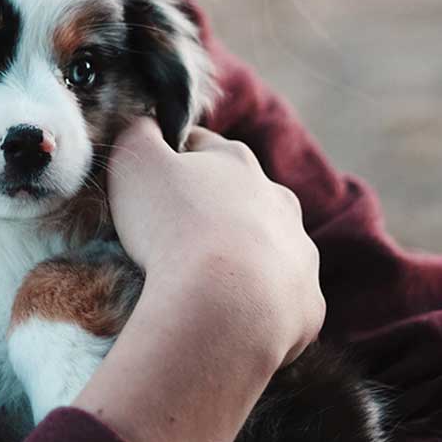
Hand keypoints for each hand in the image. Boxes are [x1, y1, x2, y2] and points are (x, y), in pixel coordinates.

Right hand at [104, 119, 324, 368]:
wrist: (223, 309)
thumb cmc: (173, 228)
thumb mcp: (134, 161)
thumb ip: (138, 132)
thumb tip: (146, 123)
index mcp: (237, 162)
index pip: (199, 146)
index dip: (170, 161)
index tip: (149, 185)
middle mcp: (278, 201)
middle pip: (240, 198)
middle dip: (212, 211)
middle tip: (173, 241)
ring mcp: (299, 253)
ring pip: (267, 248)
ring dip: (242, 258)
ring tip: (203, 284)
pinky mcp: (308, 303)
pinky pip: (282, 300)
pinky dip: (259, 305)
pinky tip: (230, 317)